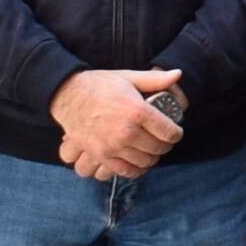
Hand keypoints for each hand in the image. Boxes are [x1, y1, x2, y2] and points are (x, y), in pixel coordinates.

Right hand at [53, 71, 182, 178]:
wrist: (67, 96)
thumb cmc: (99, 85)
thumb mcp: (128, 76)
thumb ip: (155, 79)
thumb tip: (178, 74)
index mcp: (137, 111)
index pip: (169, 132)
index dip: (176, 133)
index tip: (175, 132)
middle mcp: (126, 132)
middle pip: (158, 148)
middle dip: (166, 145)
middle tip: (164, 140)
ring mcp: (112, 147)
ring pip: (144, 161)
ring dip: (152, 158)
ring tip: (152, 150)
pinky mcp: (100, 155)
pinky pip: (125, 171)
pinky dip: (136, 169)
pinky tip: (138, 162)